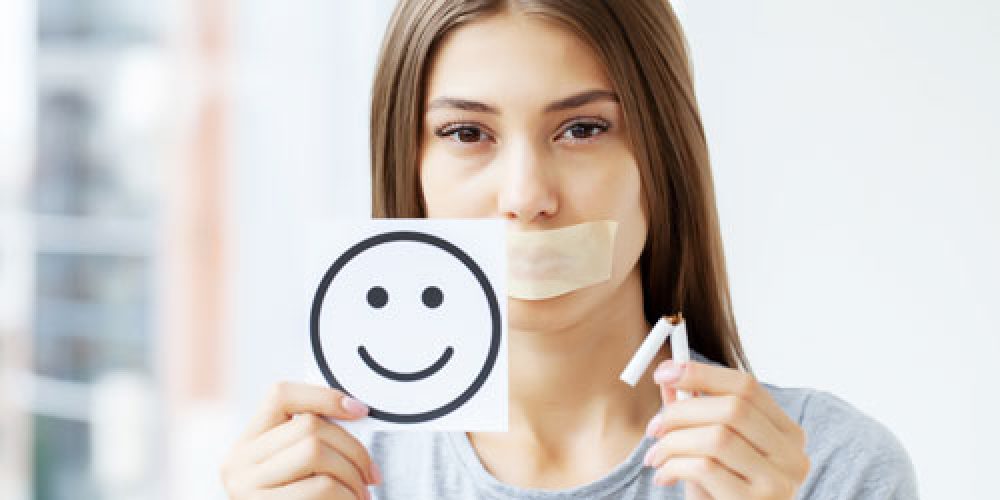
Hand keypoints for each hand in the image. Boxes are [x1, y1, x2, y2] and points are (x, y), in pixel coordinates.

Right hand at [221, 382, 379, 498]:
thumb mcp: (298, 470)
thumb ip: (312, 441)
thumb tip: (355, 409)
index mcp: (248, 442)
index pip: (280, 394)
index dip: (325, 395)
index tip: (361, 411)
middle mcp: (238, 462)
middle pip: (309, 426)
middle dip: (354, 449)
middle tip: (373, 476)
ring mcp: (246, 488)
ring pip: (316, 451)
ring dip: (352, 474)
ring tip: (361, 495)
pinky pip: (319, 487)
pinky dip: (346, 497)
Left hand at [643, 361, 809, 498]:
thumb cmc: (721, 494)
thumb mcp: (711, 451)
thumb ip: (696, 415)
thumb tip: (669, 377)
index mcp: (787, 434)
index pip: (747, 386)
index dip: (701, 373)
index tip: (663, 372)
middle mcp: (792, 456)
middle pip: (733, 408)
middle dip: (682, 411)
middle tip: (654, 426)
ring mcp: (779, 483)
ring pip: (717, 437)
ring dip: (674, 442)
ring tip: (656, 456)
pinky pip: (705, 468)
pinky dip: (674, 466)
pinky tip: (665, 477)